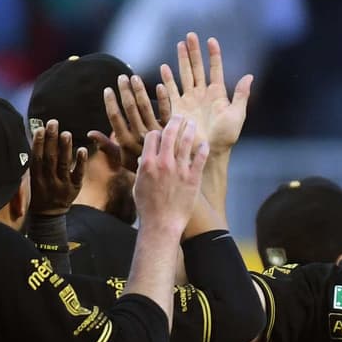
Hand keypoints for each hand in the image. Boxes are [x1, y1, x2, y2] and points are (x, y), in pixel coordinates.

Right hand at [28, 119, 87, 216]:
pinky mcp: (75, 188)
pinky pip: (79, 174)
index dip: (38, 143)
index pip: (36, 158)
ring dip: (65, 148)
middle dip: (51, 140)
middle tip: (54, 123)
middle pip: (50, 158)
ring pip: (64, 164)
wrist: (48, 217)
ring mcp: (63, 185)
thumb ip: (28, 166)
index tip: (40, 128)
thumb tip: (26, 144)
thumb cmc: (37, 194)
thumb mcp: (27, 184)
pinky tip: (82, 149)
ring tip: (66, 133)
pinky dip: (81, 162)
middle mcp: (48, 182)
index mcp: (35, 179)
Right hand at [90, 74, 163, 173]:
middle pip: (129, 109)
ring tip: (135, 77)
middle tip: (122, 77)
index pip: (115, 118)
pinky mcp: (171, 132)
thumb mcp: (122, 160)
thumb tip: (90, 133)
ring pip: (145, 107)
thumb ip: (107, 146)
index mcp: (126, 143)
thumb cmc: (142, 169)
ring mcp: (156, 134)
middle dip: (124, 91)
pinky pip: (166, 112)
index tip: (108, 89)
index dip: (110, 102)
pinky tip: (160, 86)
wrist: (168, 183)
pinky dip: (163, 98)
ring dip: (139, 90)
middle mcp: (139, 137)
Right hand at [134, 117, 209, 238]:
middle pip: (170, 133)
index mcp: (147, 163)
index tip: (160, 133)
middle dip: (174, 121)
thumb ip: (141, 170)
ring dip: (190, 129)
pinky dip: (202, 148)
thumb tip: (144, 159)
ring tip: (193, 123)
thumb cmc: (147, 208)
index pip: (152, 136)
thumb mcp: (138, 186)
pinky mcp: (193, 178)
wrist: (162, 225)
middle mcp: (163, 162)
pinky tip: (204, 144)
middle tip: (179, 117)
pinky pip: (200, 158)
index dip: (157, 132)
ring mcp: (179, 169)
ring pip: (186, 141)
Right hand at [159, 32, 252, 155]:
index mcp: (217, 94)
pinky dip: (167, 79)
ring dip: (182, 60)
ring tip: (179, 44)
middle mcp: (202, 94)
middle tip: (190, 35)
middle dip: (194, 51)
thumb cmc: (225, 137)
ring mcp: (189, 100)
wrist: (208, 151)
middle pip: (197, 67)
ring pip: (184, 74)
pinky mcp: (178, 108)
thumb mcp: (237, 115)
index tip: (211, 40)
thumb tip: (249, 76)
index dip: (213, 55)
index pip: (215, 69)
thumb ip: (241, 95)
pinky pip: (171, 91)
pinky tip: (164, 67)